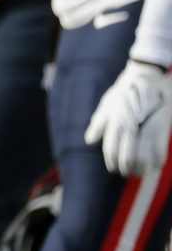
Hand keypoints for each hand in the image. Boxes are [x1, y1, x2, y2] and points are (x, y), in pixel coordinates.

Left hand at [86, 60, 171, 174]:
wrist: (147, 77)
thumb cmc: (124, 92)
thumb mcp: (107, 104)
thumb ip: (99, 124)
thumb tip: (89, 141)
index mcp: (115, 120)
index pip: (110, 148)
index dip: (111, 161)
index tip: (113, 168)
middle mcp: (130, 126)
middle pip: (127, 156)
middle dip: (125, 168)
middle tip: (125, 173)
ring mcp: (147, 127)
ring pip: (144, 157)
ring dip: (141, 168)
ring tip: (138, 172)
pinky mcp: (162, 127)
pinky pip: (160, 151)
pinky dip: (157, 162)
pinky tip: (154, 167)